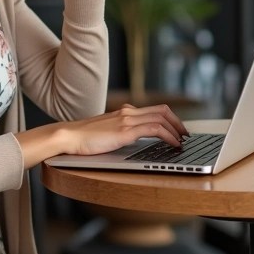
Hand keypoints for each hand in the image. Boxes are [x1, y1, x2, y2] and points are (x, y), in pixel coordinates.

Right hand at [62, 103, 188, 155]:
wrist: (68, 136)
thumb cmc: (82, 138)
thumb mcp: (105, 131)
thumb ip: (118, 130)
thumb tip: (131, 137)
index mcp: (123, 112)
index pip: (154, 109)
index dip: (170, 118)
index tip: (177, 129)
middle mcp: (127, 112)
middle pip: (162, 110)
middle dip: (178, 122)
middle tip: (185, 135)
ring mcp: (126, 120)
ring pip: (161, 118)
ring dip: (176, 129)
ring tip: (182, 141)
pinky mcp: (125, 131)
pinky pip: (154, 129)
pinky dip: (169, 136)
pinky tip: (173, 144)